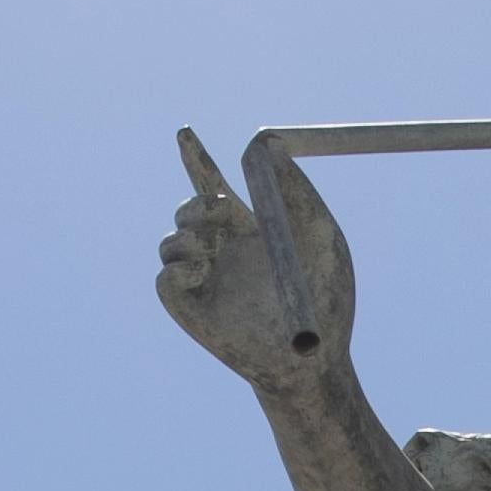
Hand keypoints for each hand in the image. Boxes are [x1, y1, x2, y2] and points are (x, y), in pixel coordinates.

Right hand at [155, 128, 354, 383]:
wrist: (314, 358)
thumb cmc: (326, 301)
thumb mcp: (321, 235)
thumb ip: (297, 188)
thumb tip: (269, 142)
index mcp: (249, 229)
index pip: (211, 187)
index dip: (194, 158)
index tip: (184, 133)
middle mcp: (222, 252)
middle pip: (186, 210)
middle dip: (194, 202)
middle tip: (220, 208)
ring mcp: (203, 281)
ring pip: (169, 242)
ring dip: (187, 234)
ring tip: (213, 249)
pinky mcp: (190, 310)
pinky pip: (164, 277)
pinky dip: (178, 268)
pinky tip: (204, 270)